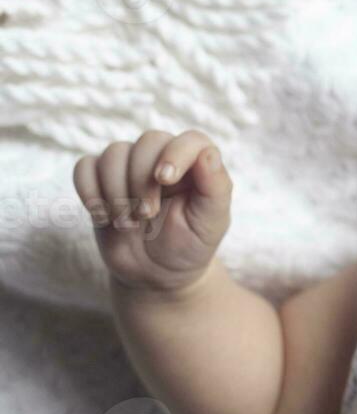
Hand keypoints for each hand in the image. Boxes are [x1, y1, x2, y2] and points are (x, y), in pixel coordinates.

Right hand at [73, 129, 232, 295]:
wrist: (157, 273)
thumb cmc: (191, 245)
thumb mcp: (212, 222)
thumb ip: (216, 186)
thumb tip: (209, 153)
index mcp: (196, 166)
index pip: (190, 140)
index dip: (175, 153)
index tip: (164, 180)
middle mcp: (163, 159)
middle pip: (147, 142)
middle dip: (142, 181)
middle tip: (146, 215)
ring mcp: (129, 168)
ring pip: (113, 153)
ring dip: (115, 191)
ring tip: (127, 224)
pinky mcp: (101, 180)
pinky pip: (84, 167)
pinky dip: (89, 191)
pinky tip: (102, 216)